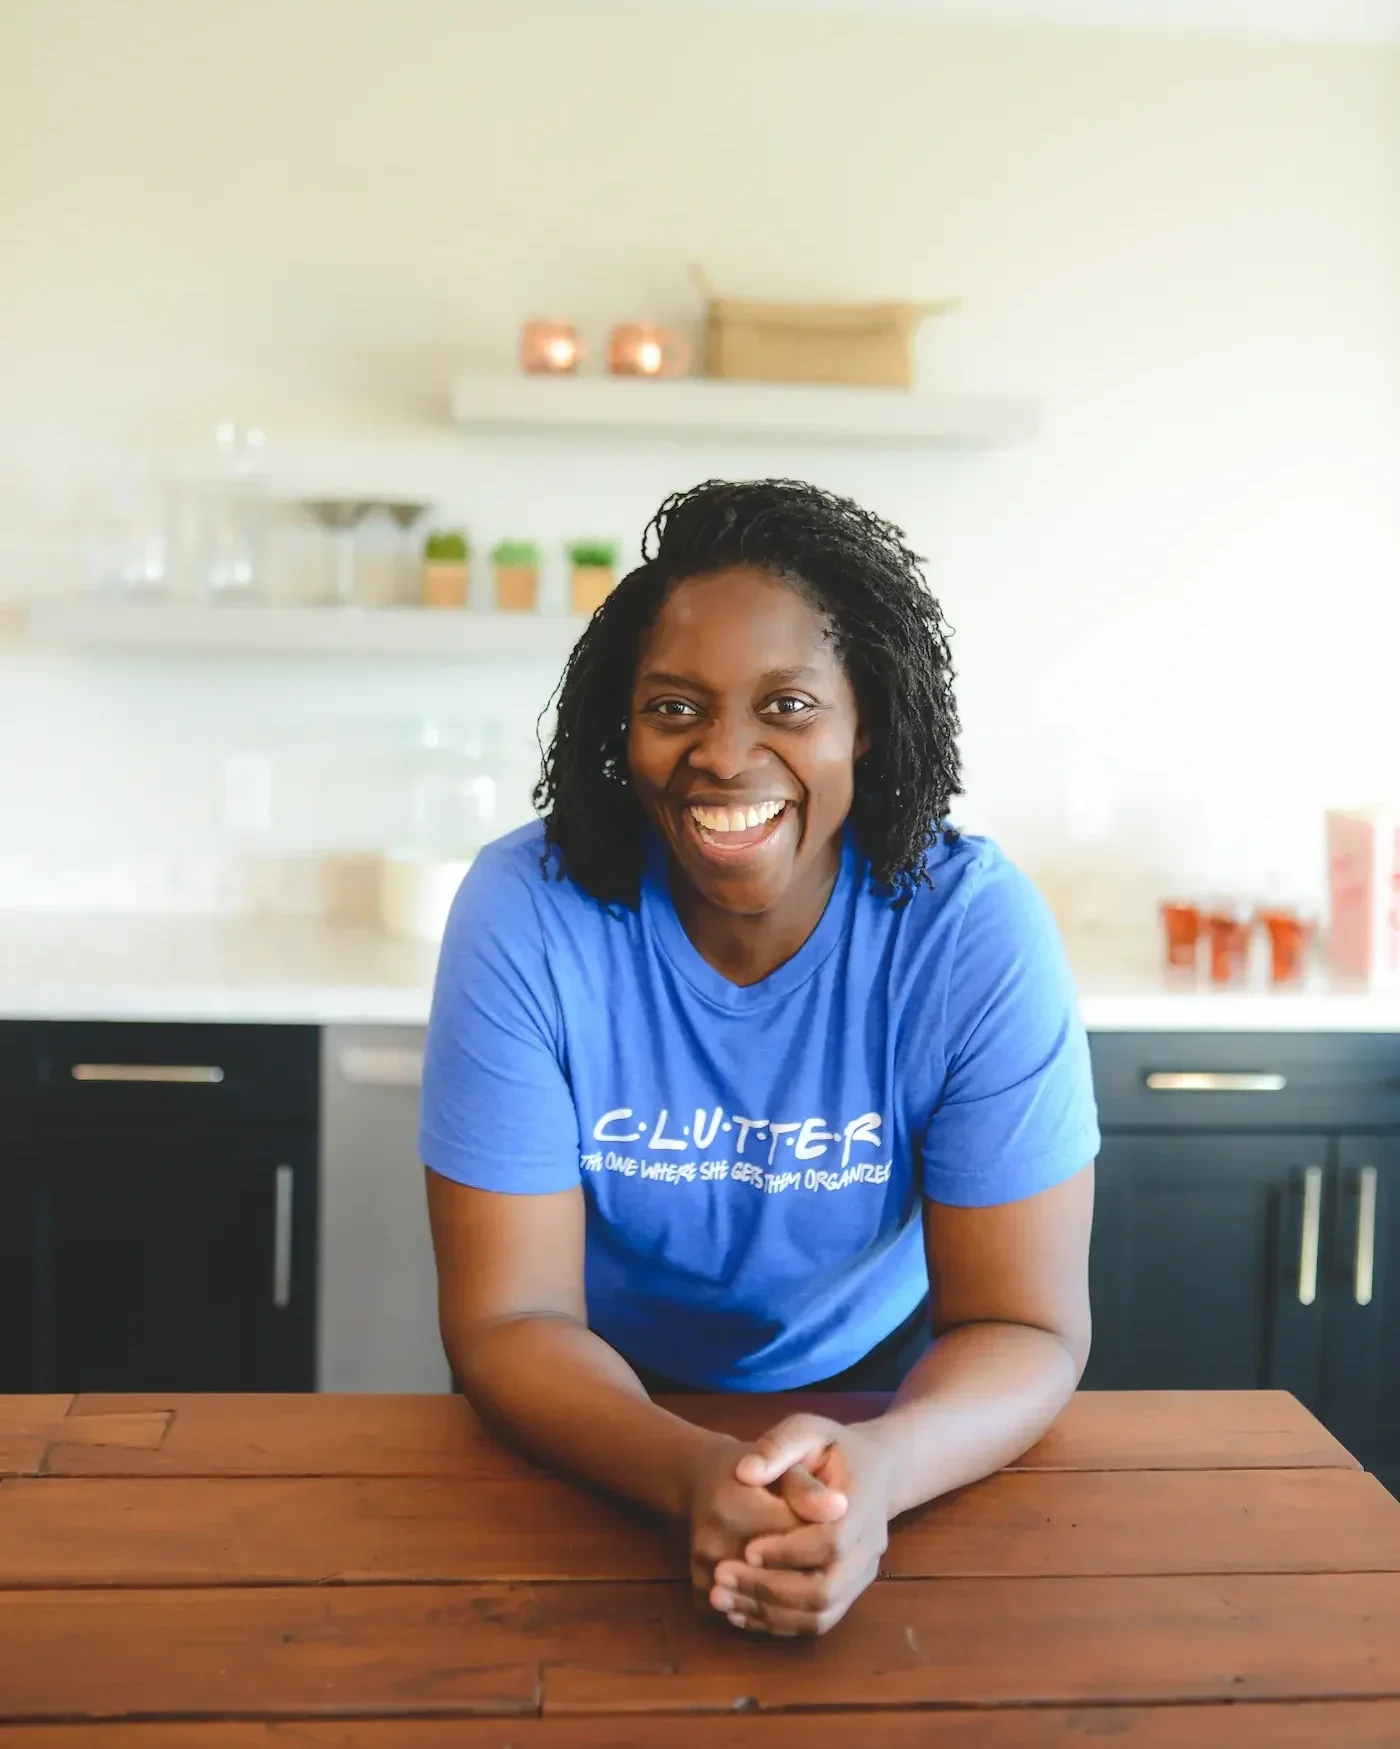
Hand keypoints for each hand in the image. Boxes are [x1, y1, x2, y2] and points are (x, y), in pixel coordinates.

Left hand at [709, 1414, 893, 1637]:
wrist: (876, 1471)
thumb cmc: (834, 1448)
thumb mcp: (808, 1430)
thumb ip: (779, 1446)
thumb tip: (746, 1471)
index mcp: (861, 1505)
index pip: (829, 1541)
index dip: (787, 1550)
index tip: (746, 1548)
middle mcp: (868, 1548)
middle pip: (825, 1589)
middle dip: (769, 1588)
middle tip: (720, 1578)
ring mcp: (861, 1576)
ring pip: (819, 1614)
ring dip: (768, 1613)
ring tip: (721, 1598)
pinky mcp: (849, 1593)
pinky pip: (816, 1623)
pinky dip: (778, 1624)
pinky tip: (740, 1612)